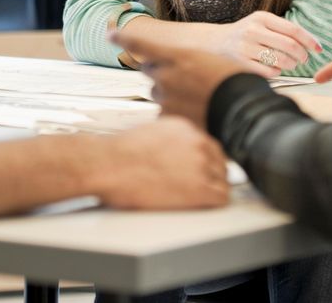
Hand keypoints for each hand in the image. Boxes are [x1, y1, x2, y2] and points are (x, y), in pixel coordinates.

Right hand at [93, 117, 229, 208]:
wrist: (109, 165)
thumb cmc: (117, 153)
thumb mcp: (147, 133)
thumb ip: (168, 140)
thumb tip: (171, 152)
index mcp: (184, 128)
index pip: (209, 146)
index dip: (206, 161)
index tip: (202, 171)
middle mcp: (196, 142)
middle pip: (220, 162)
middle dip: (212, 174)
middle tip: (202, 185)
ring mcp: (200, 164)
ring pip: (223, 180)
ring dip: (214, 189)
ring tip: (200, 197)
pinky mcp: (199, 187)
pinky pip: (222, 197)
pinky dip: (215, 202)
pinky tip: (203, 204)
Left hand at [112, 27, 247, 127]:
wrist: (245, 112)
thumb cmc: (236, 82)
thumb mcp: (213, 62)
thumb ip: (189, 64)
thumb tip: (181, 72)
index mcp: (177, 55)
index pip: (142, 43)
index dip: (124, 38)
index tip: (110, 34)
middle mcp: (166, 74)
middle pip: (151, 71)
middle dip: (162, 73)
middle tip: (185, 81)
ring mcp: (165, 97)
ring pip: (158, 93)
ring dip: (169, 94)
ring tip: (196, 100)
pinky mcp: (168, 117)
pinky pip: (163, 113)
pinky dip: (174, 114)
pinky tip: (194, 116)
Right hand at [209, 11, 320, 74]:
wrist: (214, 42)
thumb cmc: (245, 34)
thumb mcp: (260, 23)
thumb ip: (283, 29)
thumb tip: (311, 44)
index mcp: (261, 18)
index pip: (293, 30)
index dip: (310, 40)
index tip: (318, 49)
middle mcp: (252, 31)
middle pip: (290, 46)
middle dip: (302, 55)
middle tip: (304, 59)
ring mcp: (245, 48)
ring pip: (282, 60)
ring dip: (291, 65)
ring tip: (290, 64)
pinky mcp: (241, 63)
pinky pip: (270, 72)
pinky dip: (277, 71)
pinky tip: (274, 67)